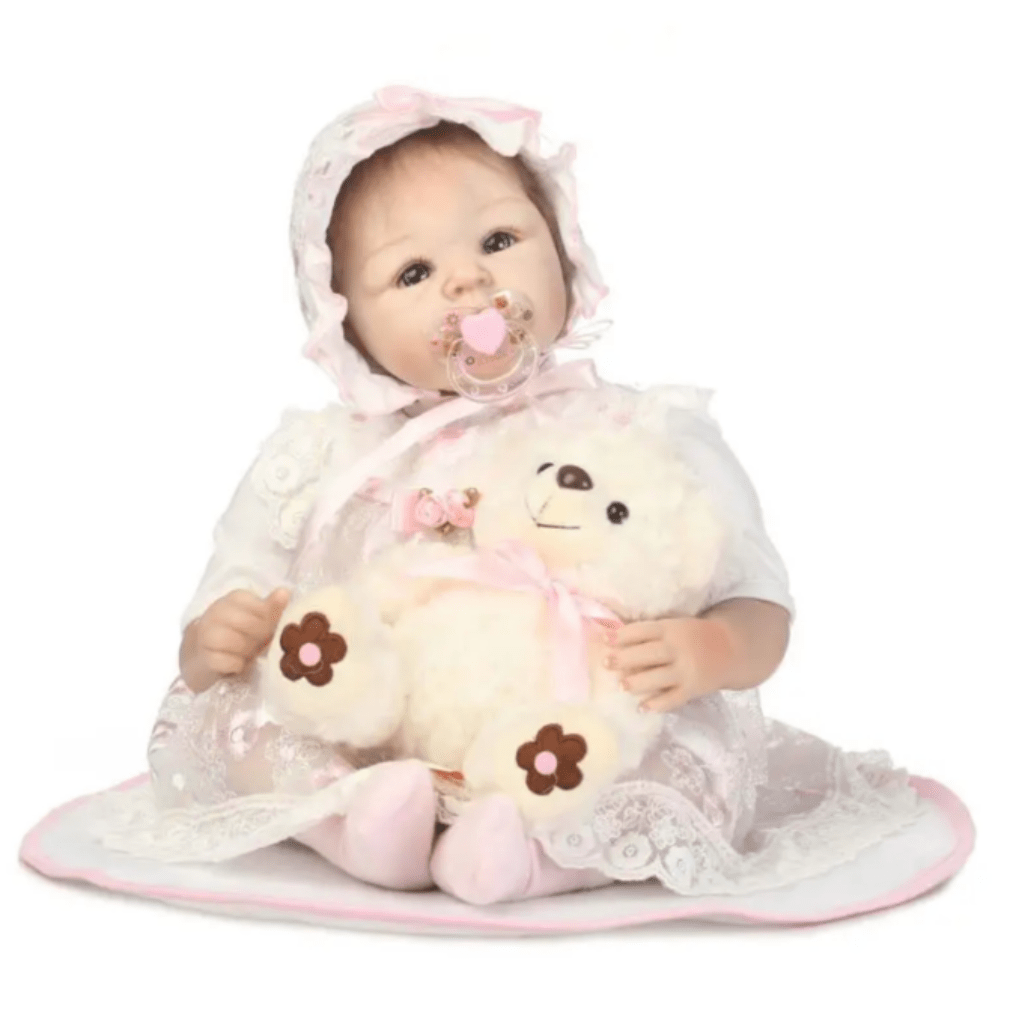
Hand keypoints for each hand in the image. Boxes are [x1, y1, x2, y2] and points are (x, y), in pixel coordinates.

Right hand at [191, 587, 291, 682]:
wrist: (209, 652)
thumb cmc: (242, 632)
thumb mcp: (260, 618)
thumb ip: (273, 606)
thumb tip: (284, 592)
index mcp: (236, 598)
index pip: (259, 606)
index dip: (268, 620)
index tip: (268, 626)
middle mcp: (218, 611)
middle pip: (247, 623)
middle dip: (258, 636)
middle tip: (260, 642)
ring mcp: (207, 633)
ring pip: (233, 641)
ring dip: (246, 650)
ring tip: (248, 653)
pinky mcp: (204, 655)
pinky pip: (225, 661)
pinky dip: (235, 665)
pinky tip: (238, 663)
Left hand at [603, 616, 735, 712]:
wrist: (731, 649)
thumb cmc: (692, 636)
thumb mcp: (674, 627)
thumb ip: (648, 633)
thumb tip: (611, 638)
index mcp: (671, 629)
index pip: (643, 630)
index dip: (622, 635)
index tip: (604, 640)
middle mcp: (678, 648)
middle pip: (649, 654)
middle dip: (625, 658)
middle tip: (605, 663)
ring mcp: (686, 670)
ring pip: (659, 677)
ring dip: (638, 682)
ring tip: (622, 685)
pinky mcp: (693, 689)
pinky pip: (673, 699)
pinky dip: (657, 705)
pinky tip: (642, 708)